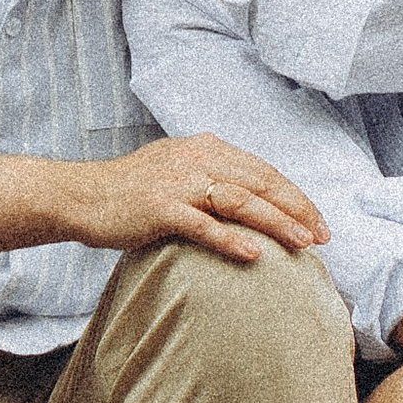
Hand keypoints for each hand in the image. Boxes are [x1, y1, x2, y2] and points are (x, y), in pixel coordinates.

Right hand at [60, 134, 328, 265]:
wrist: (79, 195)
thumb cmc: (129, 191)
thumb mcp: (176, 170)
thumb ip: (211, 177)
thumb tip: (250, 200)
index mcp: (205, 148)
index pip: (262, 171)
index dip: (294, 195)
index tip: (318, 220)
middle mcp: (196, 159)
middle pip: (260, 183)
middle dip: (296, 209)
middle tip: (323, 235)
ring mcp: (177, 183)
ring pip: (240, 201)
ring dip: (276, 222)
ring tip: (303, 243)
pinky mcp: (159, 208)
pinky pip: (202, 224)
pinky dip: (231, 238)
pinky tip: (255, 254)